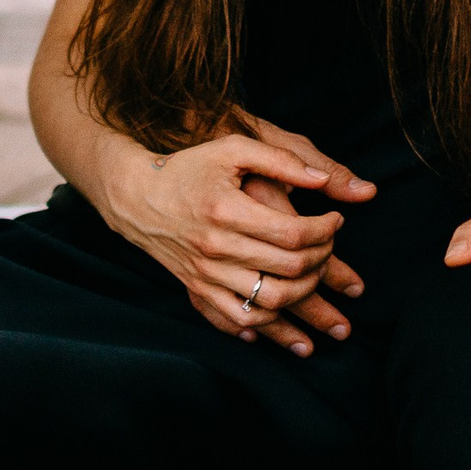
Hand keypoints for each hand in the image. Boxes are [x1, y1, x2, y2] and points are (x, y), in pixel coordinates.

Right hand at [102, 130, 370, 356]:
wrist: (135, 196)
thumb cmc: (188, 168)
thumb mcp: (232, 149)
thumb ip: (280, 160)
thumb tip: (323, 181)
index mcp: (227, 210)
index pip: (294, 232)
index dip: (326, 230)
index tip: (335, 220)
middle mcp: (216, 247)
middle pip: (289, 268)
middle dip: (324, 258)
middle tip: (329, 244)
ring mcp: (205, 273)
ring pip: (271, 301)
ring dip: (305, 292)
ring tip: (314, 272)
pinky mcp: (197, 289)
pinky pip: (241, 318)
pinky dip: (269, 321)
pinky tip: (284, 306)